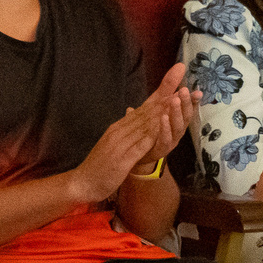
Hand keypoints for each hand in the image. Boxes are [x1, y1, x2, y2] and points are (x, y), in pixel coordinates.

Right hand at [66, 63, 195, 202]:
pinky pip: (139, 145)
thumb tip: (133, 115)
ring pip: (144, 125)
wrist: (82, 182)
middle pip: (146, 111)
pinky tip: (162, 127)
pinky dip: (151, 135)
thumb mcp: (113, 144)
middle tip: (181, 80)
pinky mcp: (121, 159)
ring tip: (176, 98)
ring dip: (161, 111)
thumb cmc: (99, 165)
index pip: (143, 108)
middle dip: (164, 96)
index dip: (160, 94)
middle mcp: (119, 131)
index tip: (174, 81)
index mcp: (119, 127)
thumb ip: (125, 130)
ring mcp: (120, 143)